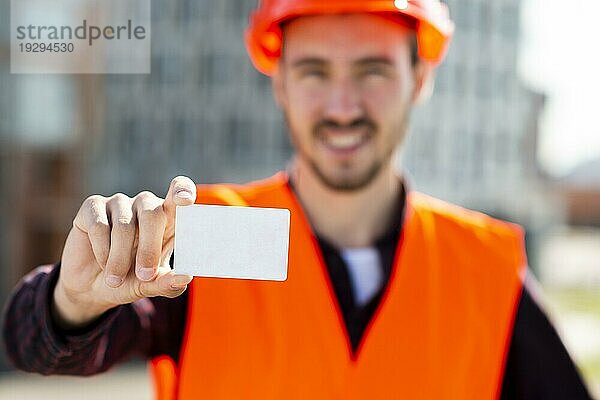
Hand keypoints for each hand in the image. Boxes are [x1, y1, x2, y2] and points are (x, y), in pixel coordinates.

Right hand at [52, 176, 195, 328]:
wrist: (91, 288)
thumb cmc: (129, 280)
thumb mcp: (150, 285)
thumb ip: (168, 283)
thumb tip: (186, 277)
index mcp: (168, 219)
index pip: (180, 193)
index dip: (183, 191)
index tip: (185, 200)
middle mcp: (146, 205)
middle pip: (153, 214)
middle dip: (149, 249)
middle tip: (145, 275)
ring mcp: (120, 203)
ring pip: (124, 225)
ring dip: (120, 258)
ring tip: (116, 279)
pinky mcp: (93, 206)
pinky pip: (99, 226)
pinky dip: (102, 251)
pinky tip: (102, 261)